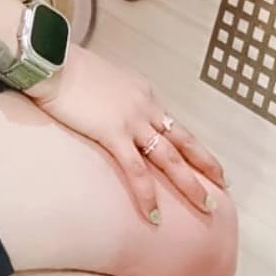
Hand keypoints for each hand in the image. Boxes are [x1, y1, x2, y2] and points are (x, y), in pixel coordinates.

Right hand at [29, 45, 225, 222]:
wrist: (53, 61)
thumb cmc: (67, 67)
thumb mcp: (100, 80)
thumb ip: (111, 98)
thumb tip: (105, 110)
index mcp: (142, 93)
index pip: (171, 123)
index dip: (188, 144)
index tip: (200, 159)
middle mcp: (145, 106)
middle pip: (183, 141)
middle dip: (205, 164)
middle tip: (223, 183)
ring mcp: (132, 121)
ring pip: (170, 158)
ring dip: (190, 183)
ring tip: (206, 205)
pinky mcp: (113, 134)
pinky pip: (136, 171)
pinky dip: (148, 195)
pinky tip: (155, 215)